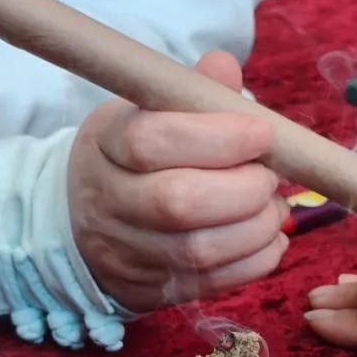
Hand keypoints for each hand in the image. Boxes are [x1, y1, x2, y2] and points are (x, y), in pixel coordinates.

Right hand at [68, 51, 288, 310]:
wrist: (82, 223)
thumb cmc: (134, 158)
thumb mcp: (149, 113)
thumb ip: (191, 92)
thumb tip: (223, 66)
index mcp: (106, 143)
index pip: (152, 142)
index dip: (217, 138)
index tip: (262, 131)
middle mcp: (108, 200)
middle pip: (177, 203)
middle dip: (244, 189)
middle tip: (269, 177)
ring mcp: (127, 252)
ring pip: (199, 251)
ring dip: (257, 228)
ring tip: (273, 207)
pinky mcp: (153, 289)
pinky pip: (212, 284)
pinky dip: (256, 261)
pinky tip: (269, 238)